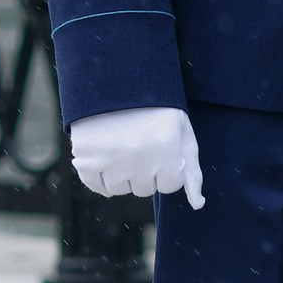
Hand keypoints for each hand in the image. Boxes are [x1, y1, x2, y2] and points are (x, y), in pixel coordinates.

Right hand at [69, 106, 204, 210]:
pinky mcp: (86, 160)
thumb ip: (192, 170)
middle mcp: (139, 162)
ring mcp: (110, 162)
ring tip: (123, 142)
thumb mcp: (182, 133)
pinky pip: (96, 186)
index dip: (167, 166)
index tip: (163, 146)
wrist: (117, 79)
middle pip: (144, 189)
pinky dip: (100, 175)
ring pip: (120, 189)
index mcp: (167, 152)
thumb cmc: (157, 109)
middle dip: (145, 170)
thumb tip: (197, 204)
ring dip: (122, 173)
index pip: (169, 185)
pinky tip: (106, 152)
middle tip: (141, 141)